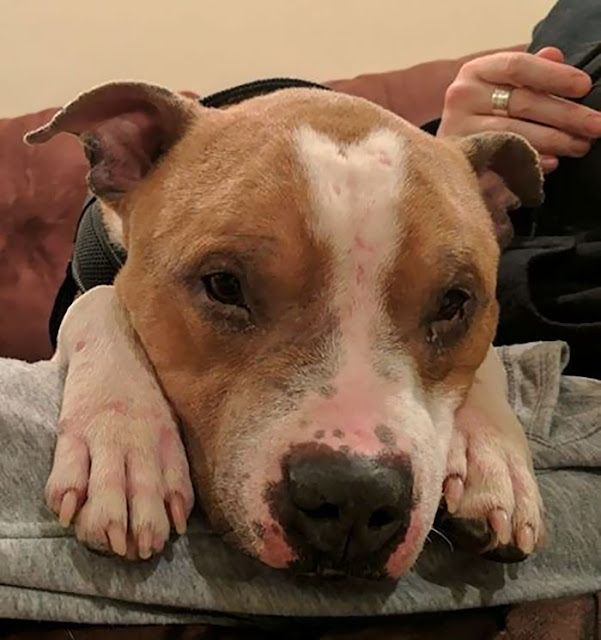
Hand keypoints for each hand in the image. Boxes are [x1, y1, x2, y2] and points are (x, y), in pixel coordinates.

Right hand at [438, 47, 600, 172]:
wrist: (445, 149)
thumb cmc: (482, 112)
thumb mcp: (501, 84)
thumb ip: (530, 71)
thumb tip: (556, 56)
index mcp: (475, 71)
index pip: (518, 67)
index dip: (553, 76)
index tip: (584, 87)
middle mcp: (461, 97)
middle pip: (522, 103)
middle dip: (565, 115)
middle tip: (595, 125)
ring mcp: (458, 130)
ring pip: (514, 133)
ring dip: (554, 140)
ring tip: (580, 145)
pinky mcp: (461, 158)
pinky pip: (502, 159)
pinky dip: (530, 161)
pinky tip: (552, 162)